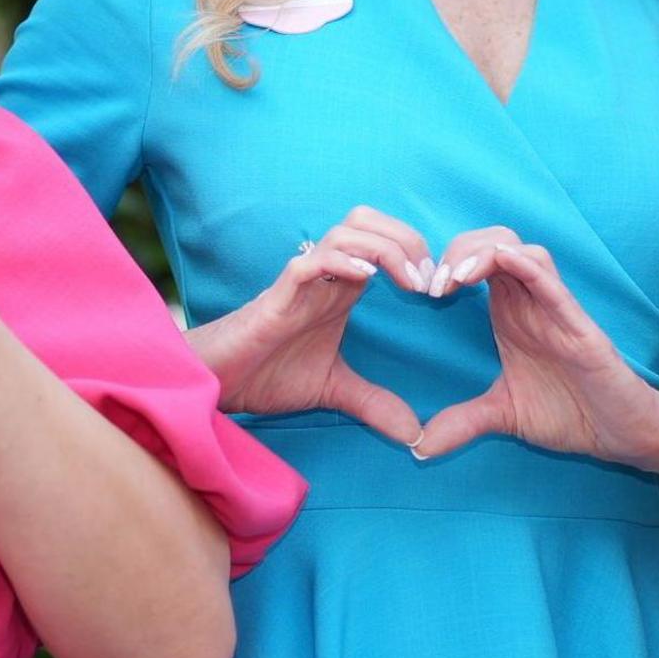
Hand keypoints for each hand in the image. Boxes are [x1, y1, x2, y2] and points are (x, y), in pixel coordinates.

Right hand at [186, 207, 430, 444]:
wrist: (218, 384)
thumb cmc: (267, 375)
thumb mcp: (334, 390)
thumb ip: (374, 404)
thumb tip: (416, 436)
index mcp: (341, 287)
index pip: (383, 241)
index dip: (416, 253)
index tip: (440, 289)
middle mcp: (324, 276)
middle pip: (367, 221)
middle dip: (405, 238)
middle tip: (427, 279)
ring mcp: (300, 282)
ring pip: (344, 232)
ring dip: (383, 248)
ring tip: (407, 281)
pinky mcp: (276, 297)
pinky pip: (309, 264)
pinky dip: (341, 262)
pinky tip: (367, 278)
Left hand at [411, 229, 658, 466]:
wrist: (620, 435)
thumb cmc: (570, 413)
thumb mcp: (502, 416)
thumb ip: (462, 423)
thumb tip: (417, 449)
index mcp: (511, 313)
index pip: (476, 261)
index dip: (446, 264)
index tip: (420, 292)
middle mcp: (531, 302)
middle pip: (494, 243)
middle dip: (459, 250)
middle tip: (434, 284)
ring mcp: (556, 309)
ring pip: (522, 251)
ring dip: (485, 253)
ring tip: (456, 279)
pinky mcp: (579, 324)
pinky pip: (551, 281)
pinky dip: (525, 265)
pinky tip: (501, 264)